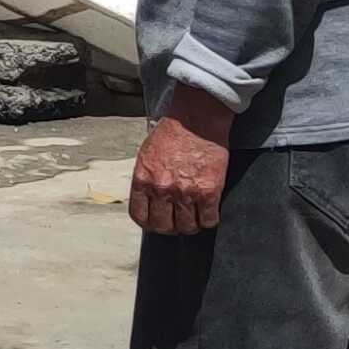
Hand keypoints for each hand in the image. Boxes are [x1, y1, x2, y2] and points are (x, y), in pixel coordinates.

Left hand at [127, 95, 235, 236]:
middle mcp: (161, 190)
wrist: (196, 120)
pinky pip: (208, 220)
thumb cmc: (172, 133)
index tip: (157, 222)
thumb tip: (148, 198)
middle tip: (177, 222)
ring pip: (187, 227)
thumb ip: (147, 178)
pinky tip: (208, 212)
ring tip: (194, 217)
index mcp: (143, 180)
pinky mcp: (208, 192)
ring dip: (191, 225)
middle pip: (163, 226)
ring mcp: (185, 193)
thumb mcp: (147, 155)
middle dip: (170, 228)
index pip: (140, 216)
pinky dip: (209, 220)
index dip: (149, 223)